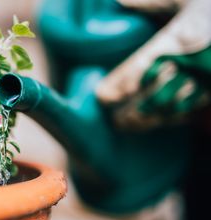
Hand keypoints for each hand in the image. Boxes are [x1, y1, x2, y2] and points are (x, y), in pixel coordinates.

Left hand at [96, 0, 210, 129]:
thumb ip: (152, 0)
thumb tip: (119, 2)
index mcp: (183, 37)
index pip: (144, 67)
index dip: (121, 84)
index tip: (102, 96)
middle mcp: (196, 62)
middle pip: (156, 95)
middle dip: (131, 111)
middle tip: (111, 119)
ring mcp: (210, 78)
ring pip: (174, 107)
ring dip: (148, 120)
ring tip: (126, 125)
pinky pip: (193, 106)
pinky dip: (172, 117)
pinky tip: (156, 121)